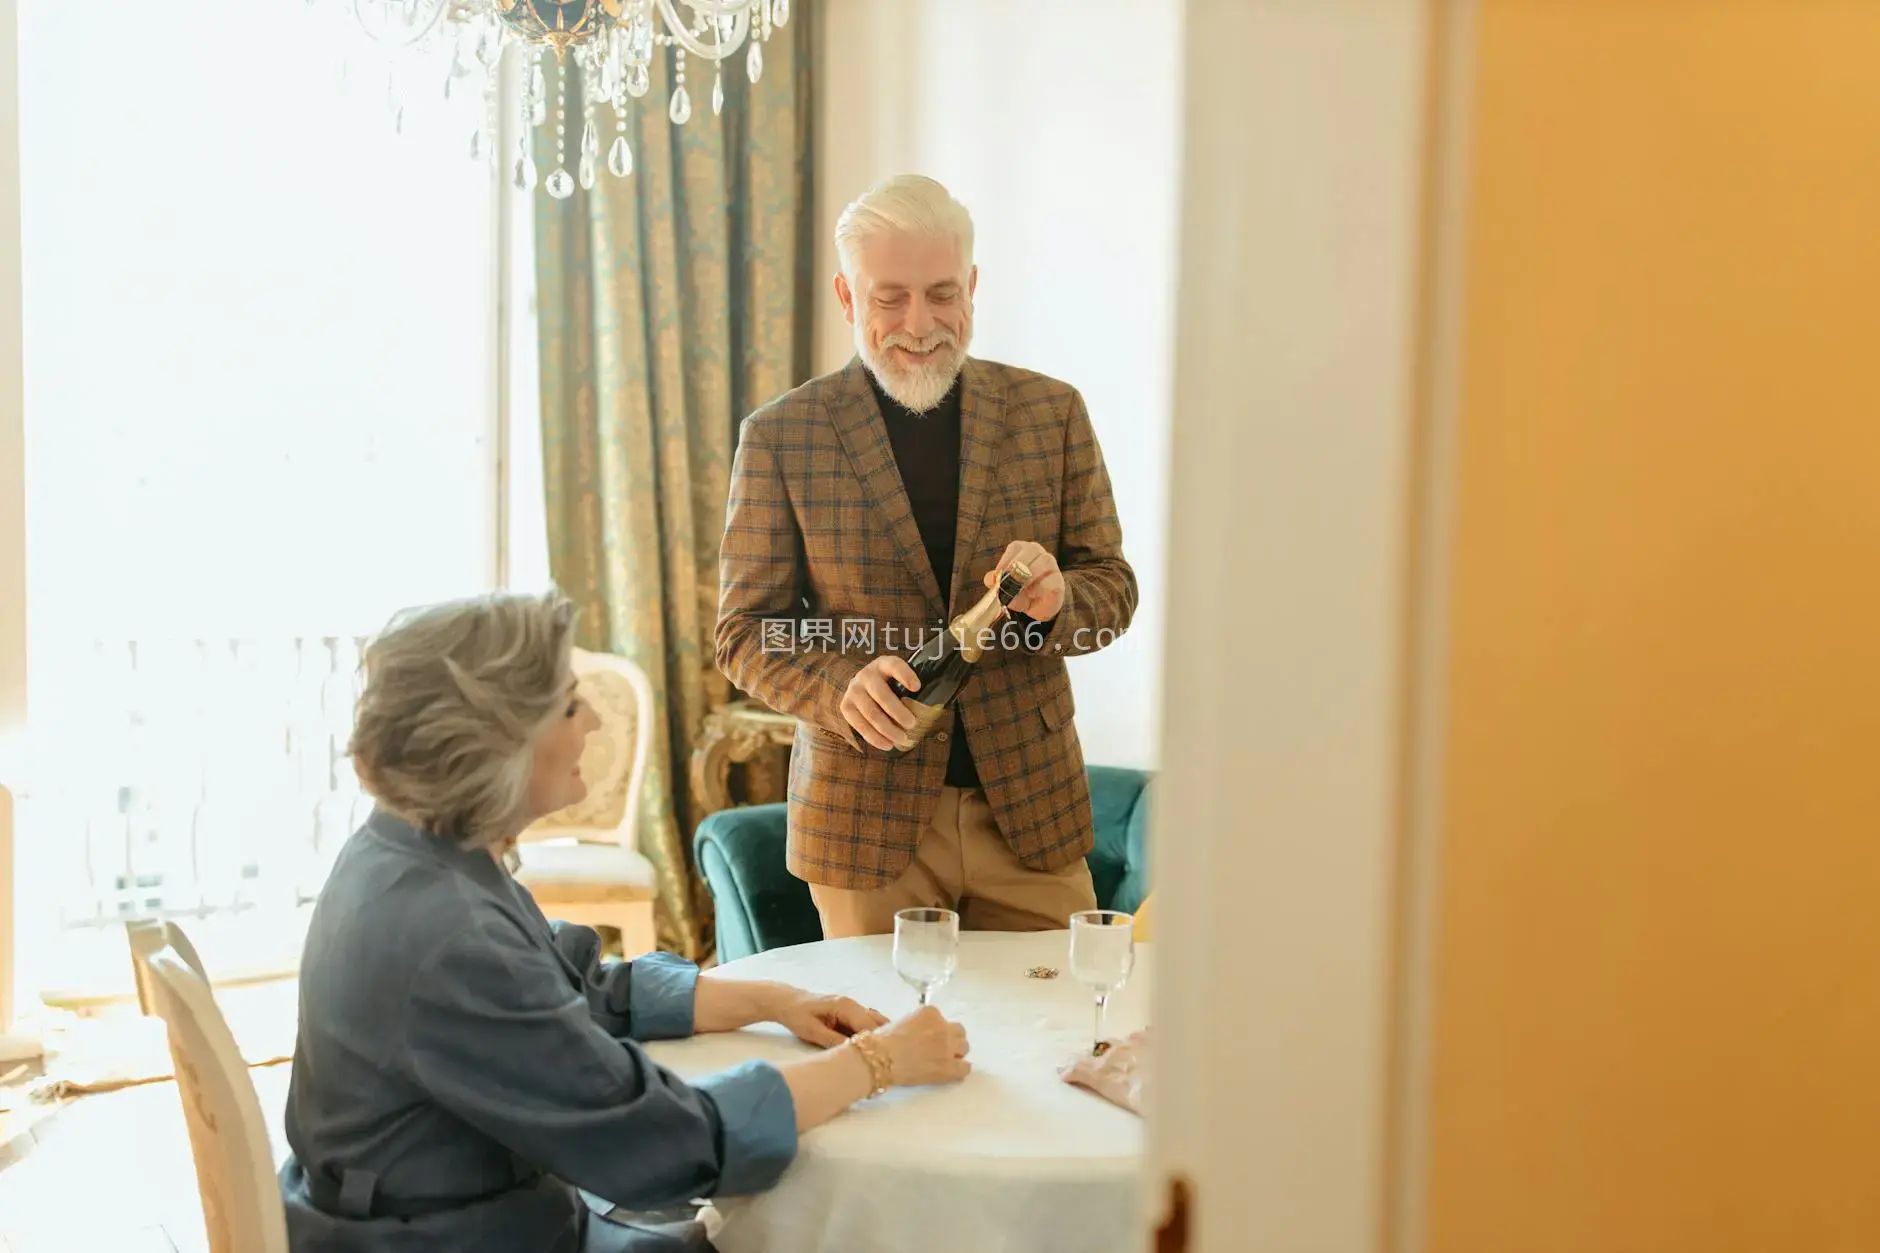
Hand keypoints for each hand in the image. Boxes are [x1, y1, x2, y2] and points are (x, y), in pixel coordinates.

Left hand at [772, 990, 888, 1048]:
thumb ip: (832, 1041)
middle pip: (879, 1022)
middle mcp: (854, 1005)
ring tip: (885, 1056)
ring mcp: (853, 1009)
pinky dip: (872, 1036)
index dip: (878, 1043)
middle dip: (886, 1040)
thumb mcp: (812, 1031)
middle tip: (891, 1059)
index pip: (869, 1026)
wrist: (787, 1002)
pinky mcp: (850, 1015)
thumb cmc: (797, 1015)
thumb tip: (852, 1053)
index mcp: (846, 1006)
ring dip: (880, 1038)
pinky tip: (872, 1050)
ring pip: (876, 1023)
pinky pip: (866, 1025)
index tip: (883, 1060)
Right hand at [840, 654, 921, 750]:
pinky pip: (860, 725)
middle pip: (882, 695)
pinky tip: (888, 744)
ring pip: (871, 713)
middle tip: (912, 724)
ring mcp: (854, 691)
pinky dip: (875, 738)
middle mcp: (866, 675)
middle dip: (898, 712)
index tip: (917, 687)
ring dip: (888, 729)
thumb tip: (934, 709)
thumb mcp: (896, 679)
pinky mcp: (845, 706)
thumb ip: (910, 689)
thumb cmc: (887, 686)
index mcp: (883, 664)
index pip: (894, 665)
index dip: (905, 675)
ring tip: (902, 739)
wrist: (859, 687)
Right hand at [874, 1005, 971, 1086]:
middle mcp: (943, 1026)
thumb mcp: (902, 1022)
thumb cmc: (883, 1040)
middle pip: (959, 1031)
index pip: (941, 1019)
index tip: (927, 1038)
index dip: (936, 1030)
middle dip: (951, 1039)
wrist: (882, 1058)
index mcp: (930, 1012)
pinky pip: (965, 1068)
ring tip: (945, 1062)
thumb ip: (917, 1025)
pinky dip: (959, 1070)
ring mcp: (948, 1046)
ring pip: (965, 1048)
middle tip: (939, 1049)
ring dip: (956, 1053)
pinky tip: (951, 1073)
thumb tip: (920, 1035)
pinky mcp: (949, 1066)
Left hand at [984, 541, 1065, 621]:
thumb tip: (990, 578)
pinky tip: (1034, 594)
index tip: (999, 577)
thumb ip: (996, 582)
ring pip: (1044, 561)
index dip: (1006, 561)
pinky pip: (1051, 580)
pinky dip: (1041, 588)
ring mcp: (1052, 566)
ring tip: (1020, 589)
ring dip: (1030, 576)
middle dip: (1018, 567)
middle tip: (1009, 583)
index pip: (1015, 547)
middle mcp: (1039, 553)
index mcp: (1023, 550)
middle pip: (1030, 551)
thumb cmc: (1020, 593)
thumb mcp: (1005, 589)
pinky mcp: (1059, 581)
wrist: (1038, 607)